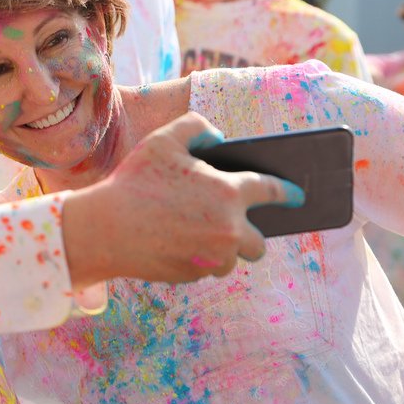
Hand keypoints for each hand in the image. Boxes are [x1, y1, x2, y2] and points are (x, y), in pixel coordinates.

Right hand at [62, 112, 302, 287]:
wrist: (104, 230)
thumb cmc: (135, 181)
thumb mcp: (164, 140)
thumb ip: (197, 127)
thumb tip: (218, 139)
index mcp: (228, 193)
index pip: (271, 191)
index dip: (288, 192)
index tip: (298, 195)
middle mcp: (229, 230)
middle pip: (259, 242)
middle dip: (252, 234)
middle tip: (231, 222)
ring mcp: (211, 258)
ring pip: (231, 258)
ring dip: (222, 248)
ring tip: (196, 231)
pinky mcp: (192, 276)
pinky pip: (205, 269)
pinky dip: (198, 258)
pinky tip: (175, 242)